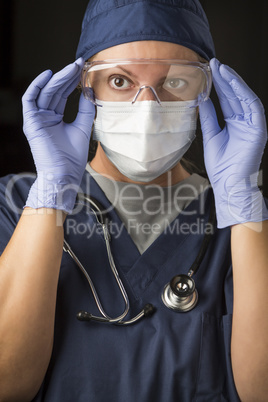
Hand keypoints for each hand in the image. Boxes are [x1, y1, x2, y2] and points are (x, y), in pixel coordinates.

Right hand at [22, 58, 94, 212]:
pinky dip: (37, 86)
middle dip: (67, 77)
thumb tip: (90, 91)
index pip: (62, 95)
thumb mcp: (83, 128)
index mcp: (56, 119)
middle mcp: (45, 117)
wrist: (64, 174)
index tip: (83, 70)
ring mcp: (36, 119)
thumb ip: (86, 110)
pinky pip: (29, 100)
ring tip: (71, 68)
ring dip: (57, 79)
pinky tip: (49, 75)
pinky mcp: (30, 122)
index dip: (72, 82)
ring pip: (45, 93)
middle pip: (55, 91)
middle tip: (79, 64)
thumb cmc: (73, 158)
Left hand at [199, 58, 267, 227]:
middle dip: (226, 79)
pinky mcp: (259, 130)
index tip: (210, 71)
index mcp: (235, 125)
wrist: (227, 186)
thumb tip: (202, 100)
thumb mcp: (211, 136)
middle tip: (215, 63)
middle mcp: (245, 123)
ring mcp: (253, 126)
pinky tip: (233, 83)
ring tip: (223, 69)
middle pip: (236, 97)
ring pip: (245, 98)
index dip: (220, 86)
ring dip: (235, 83)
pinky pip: (253, 108)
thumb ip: (208, 118)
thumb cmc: (220, 167)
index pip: (228, 100)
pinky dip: (243, 94)